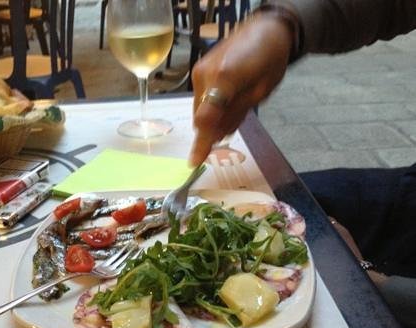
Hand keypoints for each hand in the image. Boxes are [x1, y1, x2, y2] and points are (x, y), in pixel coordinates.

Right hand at [189, 13, 293, 165]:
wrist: (264, 29)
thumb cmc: (270, 60)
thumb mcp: (260, 92)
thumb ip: (236, 114)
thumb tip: (217, 136)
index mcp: (224, 79)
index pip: (205, 118)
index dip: (200, 143)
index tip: (194, 162)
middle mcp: (205, 75)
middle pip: (201, 117)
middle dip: (213, 128)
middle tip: (234, 125)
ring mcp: (199, 72)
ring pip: (200, 109)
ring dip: (214, 117)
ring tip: (237, 103)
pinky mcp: (197, 70)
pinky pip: (201, 98)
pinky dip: (212, 105)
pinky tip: (229, 98)